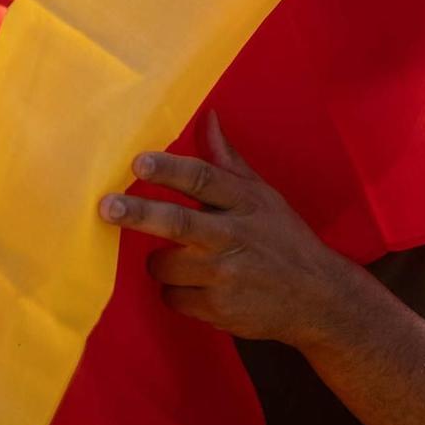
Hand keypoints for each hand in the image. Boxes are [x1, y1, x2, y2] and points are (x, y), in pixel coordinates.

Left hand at [100, 112, 365, 352]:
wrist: (317, 298)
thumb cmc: (283, 239)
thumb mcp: (262, 196)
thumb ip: (227, 160)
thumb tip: (207, 115)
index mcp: (245, 201)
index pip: (203, 179)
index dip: (169, 169)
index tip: (138, 160)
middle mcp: (234, 236)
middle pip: (178, 222)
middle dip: (139, 214)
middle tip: (107, 207)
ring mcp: (226, 275)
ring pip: (164, 265)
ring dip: (163, 263)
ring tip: (188, 262)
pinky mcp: (219, 309)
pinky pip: (172, 298)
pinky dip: (177, 292)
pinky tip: (202, 288)